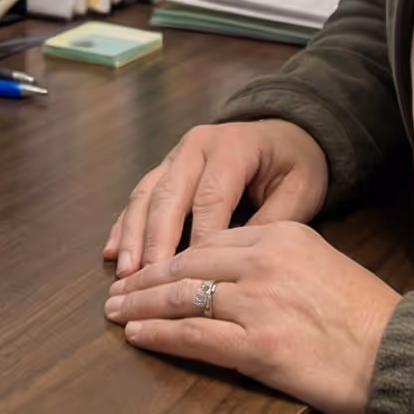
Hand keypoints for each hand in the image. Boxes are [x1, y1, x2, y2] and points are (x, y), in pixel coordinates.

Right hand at [104, 119, 326, 275]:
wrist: (286, 133)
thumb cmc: (295, 165)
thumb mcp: (301, 189)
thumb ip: (273, 221)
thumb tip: (238, 260)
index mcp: (232, 147)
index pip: (210, 198)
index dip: (198, 239)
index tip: (192, 279)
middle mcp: (197, 146)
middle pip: (168, 195)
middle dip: (155, 240)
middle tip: (146, 280)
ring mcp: (176, 155)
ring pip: (146, 194)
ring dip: (133, 235)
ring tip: (126, 273)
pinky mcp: (165, 168)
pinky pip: (140, 195)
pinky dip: (125, 224)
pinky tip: (113, 251)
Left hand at [105, 222, 399, 413]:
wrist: (404, 356)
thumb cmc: (372, 319)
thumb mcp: (326, 266)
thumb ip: (282, 263)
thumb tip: (240, 278)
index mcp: (284, 236)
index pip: (211, 241)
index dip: (172, 256)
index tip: (151, 267)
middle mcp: (266, 262)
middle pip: (187, 264)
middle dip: (146, 278)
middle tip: (117, 289)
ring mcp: (259, 303)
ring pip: (181, 297)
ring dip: (140, 305)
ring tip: (115, 311)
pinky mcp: (258, 346)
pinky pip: (192, 336)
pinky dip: (158, 335)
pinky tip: (136, 335)